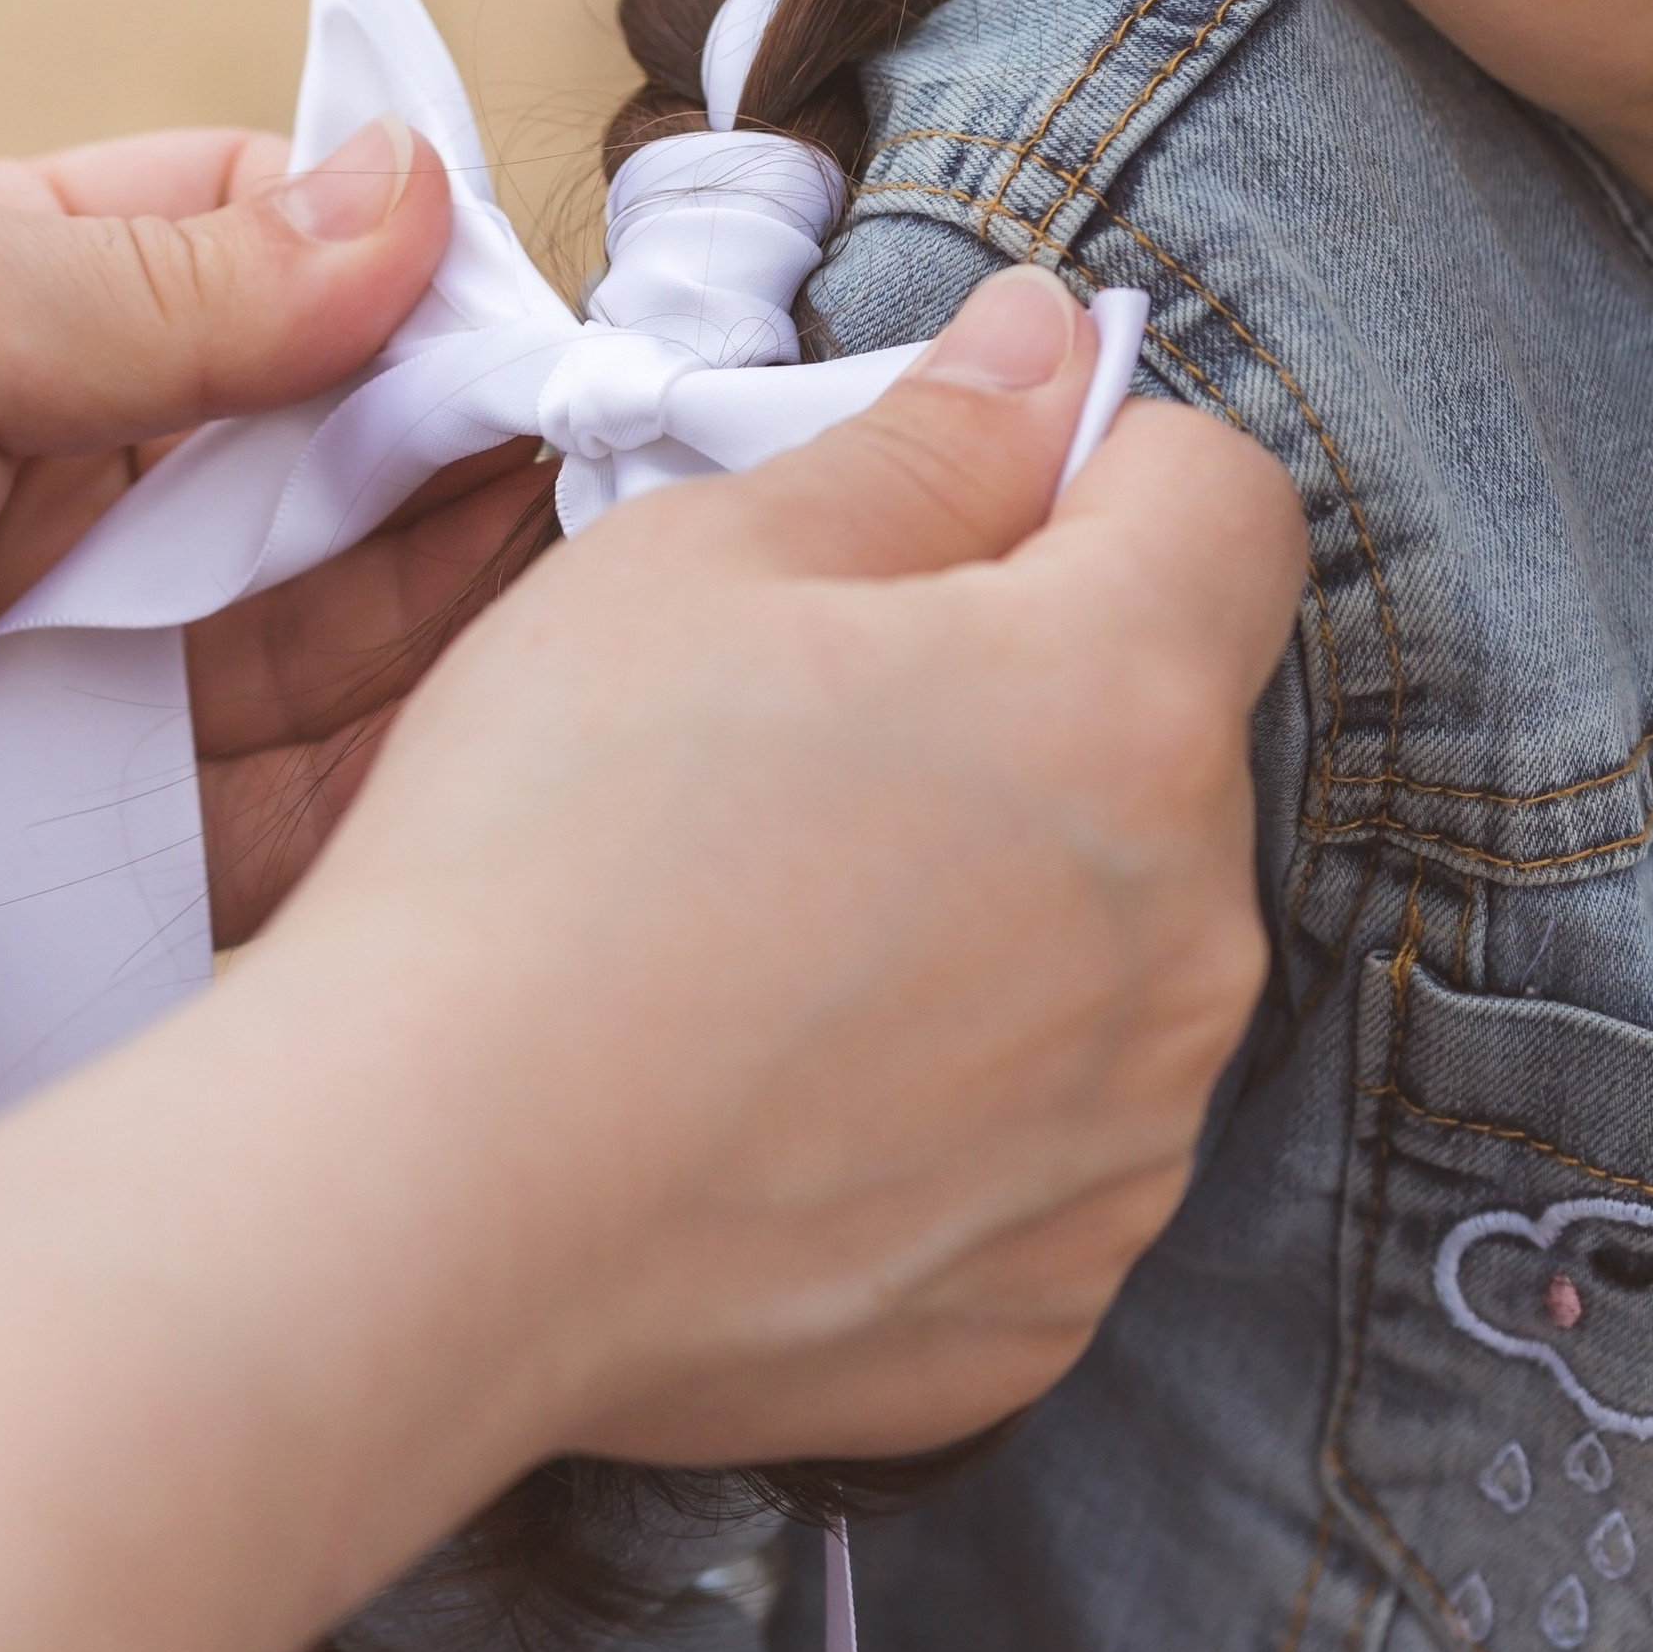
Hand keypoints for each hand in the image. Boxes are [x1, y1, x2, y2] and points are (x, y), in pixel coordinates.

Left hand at [0, 122, 544, 1042]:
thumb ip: (182, 283)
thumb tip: (421, 199)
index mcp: (38, 319)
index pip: (290, 269)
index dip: (419, 278)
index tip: (545, 305)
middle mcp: (89, 498)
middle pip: (353, 462)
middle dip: (479, 448)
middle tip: (624, 449)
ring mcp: (95, 681)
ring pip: (350, 639)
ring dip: (473, 605)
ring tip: (611, 575)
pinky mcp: (83, 858)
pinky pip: (287, 829)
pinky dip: (404, 790)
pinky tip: (521, 739)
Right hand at [0, 264, 1305, 1651]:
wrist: (424, 1208)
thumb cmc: (546, 849)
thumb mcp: (701, 562)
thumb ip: (925, 445)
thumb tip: (1043, 349)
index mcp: (1122, 702)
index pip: (1228, 505)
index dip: (1097, 471)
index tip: (958, 510)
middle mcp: (1190, 933)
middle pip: (1165, 739)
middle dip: (1028, 705)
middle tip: (795, 746)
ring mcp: (1131, 1138)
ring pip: (1113, 948)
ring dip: (1000, 911)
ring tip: (765, 942)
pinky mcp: (1051, 1302)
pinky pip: (1045, 1142)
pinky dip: (948, 1105)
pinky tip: (773, 1097)